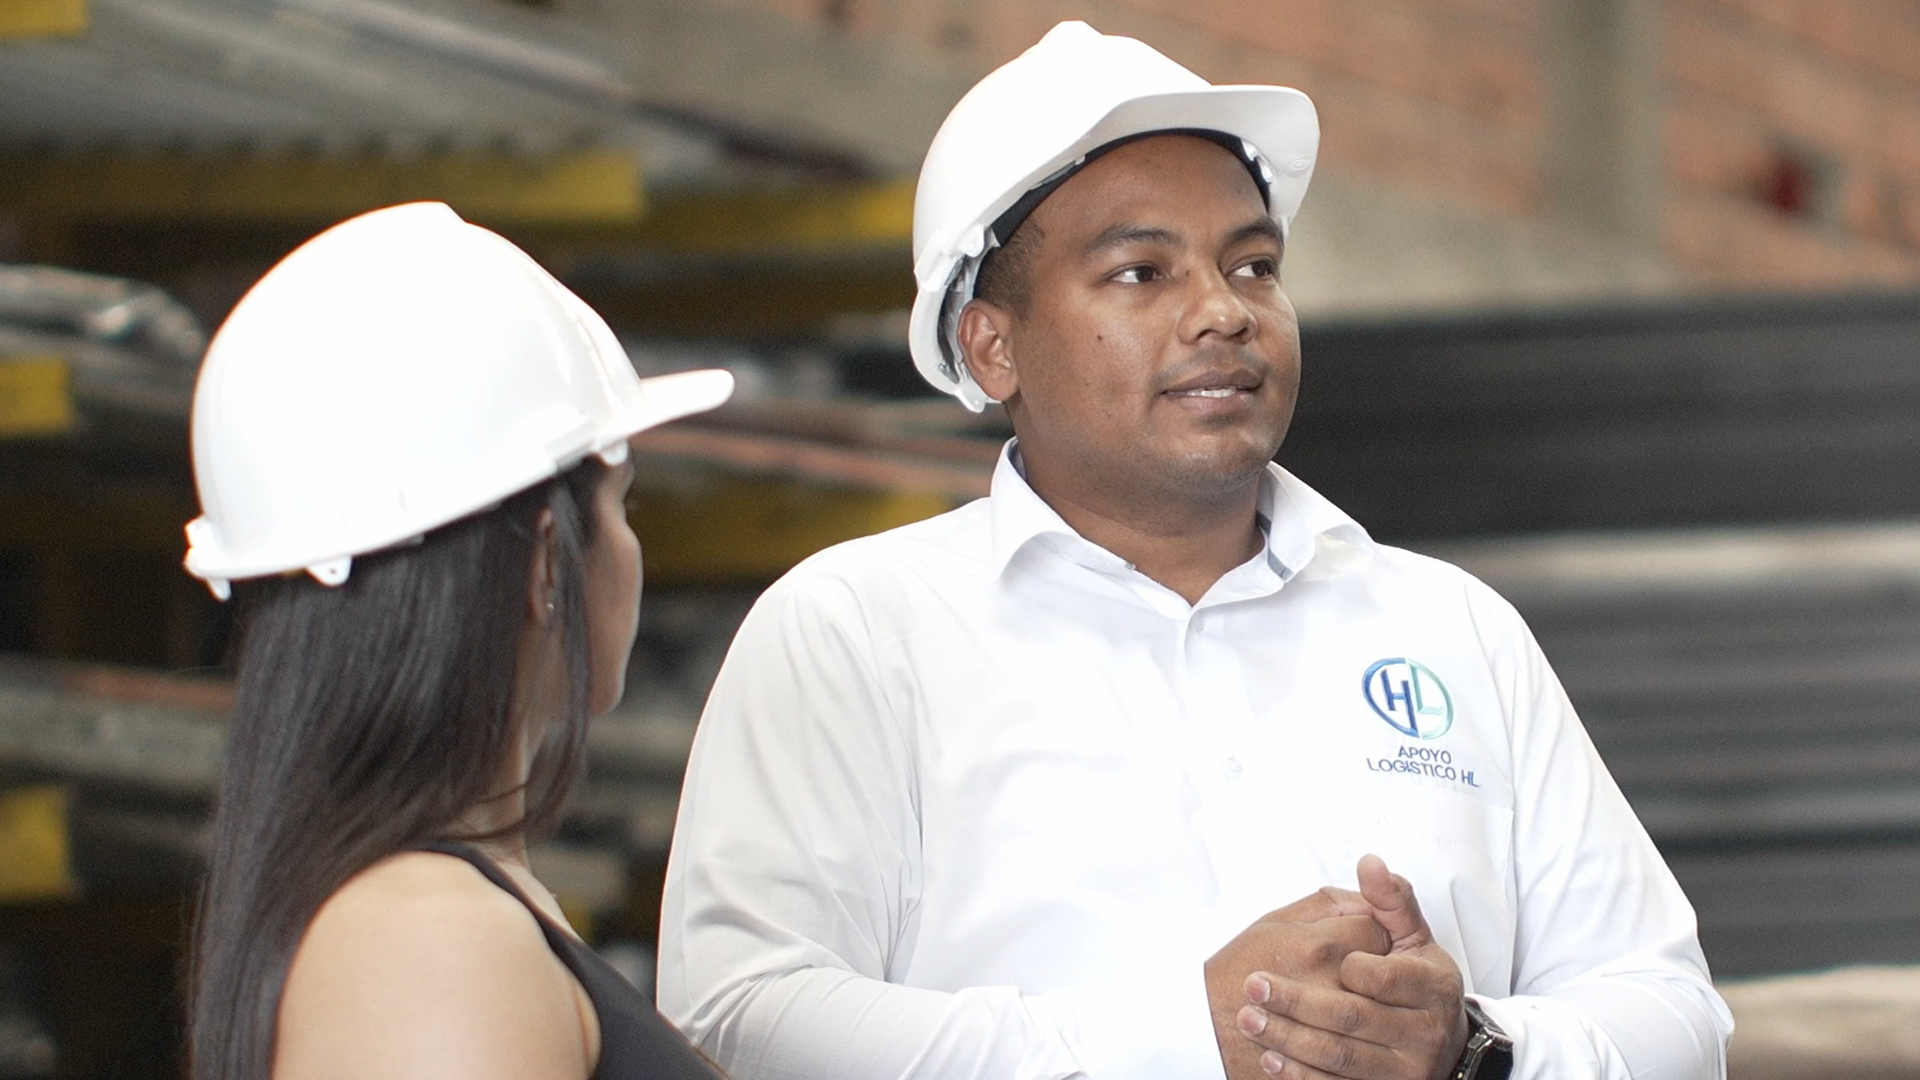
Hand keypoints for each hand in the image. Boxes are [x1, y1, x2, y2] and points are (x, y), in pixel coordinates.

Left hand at [1233, 856, 1468, 1079]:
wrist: (1437, 1045)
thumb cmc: (1414, 981)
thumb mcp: (1411, 936)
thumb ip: (1390, 900)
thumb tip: (1369, 863)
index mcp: (1433, 988)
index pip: (1383, 978)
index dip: (1347, 968)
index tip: (1312, 955)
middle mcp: (1425, 1034)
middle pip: (1353, 1018)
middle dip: (1297, 1002)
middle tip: (1254, 987)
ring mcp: (1404, 1070)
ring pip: (1340, 1056)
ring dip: (1289, 1039)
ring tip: (1251, 1019)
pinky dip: (1301, 1075)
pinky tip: (1270, 1058)